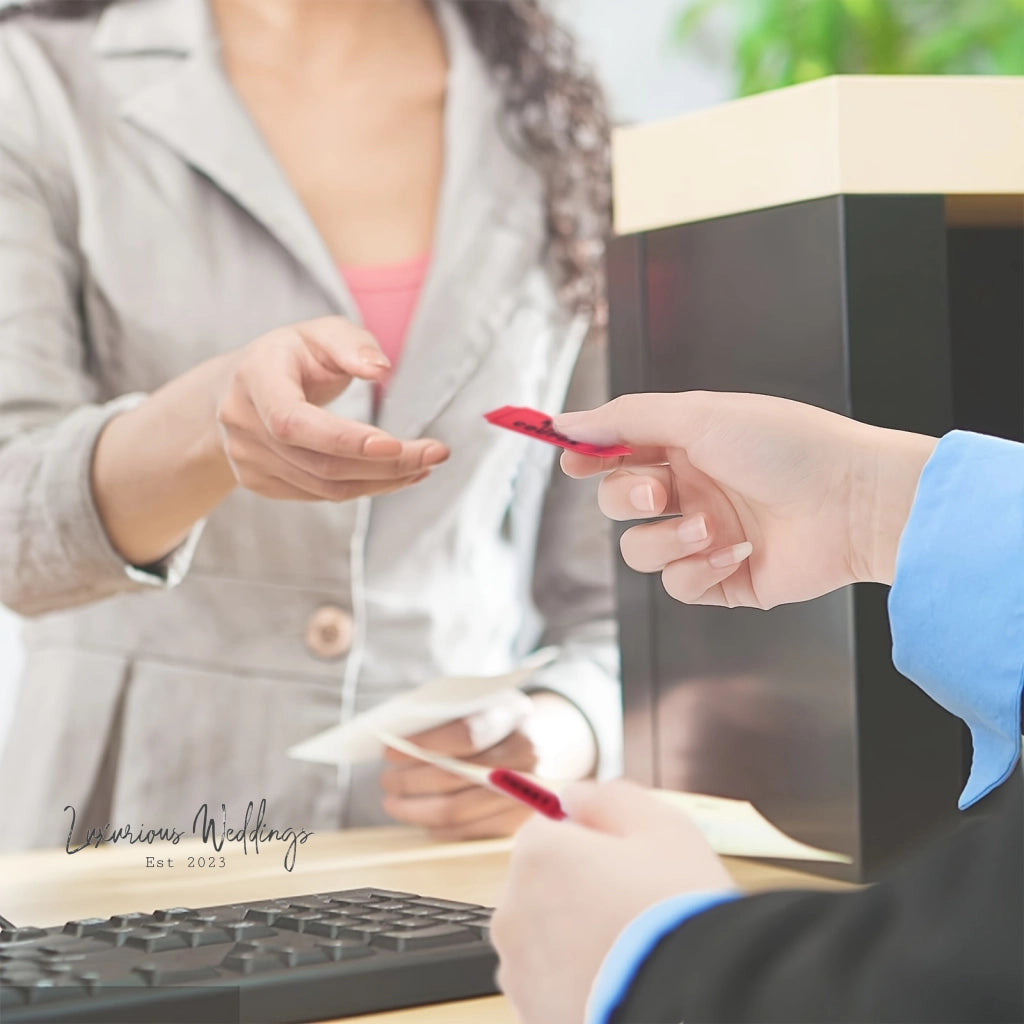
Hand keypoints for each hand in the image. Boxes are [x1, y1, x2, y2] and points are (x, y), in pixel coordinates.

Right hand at [214, 316, 448, 500]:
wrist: (239, 388)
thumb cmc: (290, 356)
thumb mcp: (319, 333)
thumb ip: (351, 344)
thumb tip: (380, 368)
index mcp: (255, 379)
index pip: (294, 422)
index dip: (343, 439)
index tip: (395, 444)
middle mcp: (244, 423)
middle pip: (321, 463)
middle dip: (386, 464)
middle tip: (435, 454)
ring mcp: (248, 460)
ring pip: (326, 487)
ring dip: (383, 481)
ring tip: (424, 465)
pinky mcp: (261, 483)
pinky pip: (321, 496)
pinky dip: (365, 487)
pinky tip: (397, 474)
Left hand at [379, 693, 596, 840]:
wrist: (547, 741)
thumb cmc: (500, 718)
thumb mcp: (482, 700)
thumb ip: (447, 714)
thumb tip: (396, 738)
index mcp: (514, 715)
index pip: (465, 735)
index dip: (422, 745)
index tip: (389, 752)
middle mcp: (527, 757)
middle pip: (455, 777)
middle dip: (409, 781)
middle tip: (386, 780)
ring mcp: (526, 794)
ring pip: (457, 811)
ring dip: (415, 809)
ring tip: (394, 801)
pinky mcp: (520, 823)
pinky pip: (468, 833)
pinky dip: (437, 827)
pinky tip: (421, 816)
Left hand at [491, 780, 734, 1023]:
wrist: (693, 1005)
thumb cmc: (677, 914)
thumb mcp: (661, 827)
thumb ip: (610, 798)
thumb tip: (576, 796)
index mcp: (537, 854)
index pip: (548, 825)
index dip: (591, 836)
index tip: (627, 857)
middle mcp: (514, 909)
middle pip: (545, 880)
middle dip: (582, 887)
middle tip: (638, 906)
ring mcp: (519, 969)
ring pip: (548, 934)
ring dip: (578, 935)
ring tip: (633, 950)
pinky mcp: (532, 1013)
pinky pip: (553, 982)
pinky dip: (578, 979)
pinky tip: (621, 982)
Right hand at [555, 392, 936, 606]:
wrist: (851, 502)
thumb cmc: (786, 446)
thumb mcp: (698, 416)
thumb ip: (625, 419)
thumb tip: (565, 422)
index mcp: (684, 446)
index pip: (617, 454)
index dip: (590, 459)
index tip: (574, 462)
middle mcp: (691, 490)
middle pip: (618, 503)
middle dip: (628, 498)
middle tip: (661, 491)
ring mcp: (704, 537)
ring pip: (639, 550)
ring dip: (665, 540)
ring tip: (709, 528)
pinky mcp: (721, 580)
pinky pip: (677, 584)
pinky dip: (698, 570)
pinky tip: (735, 551)